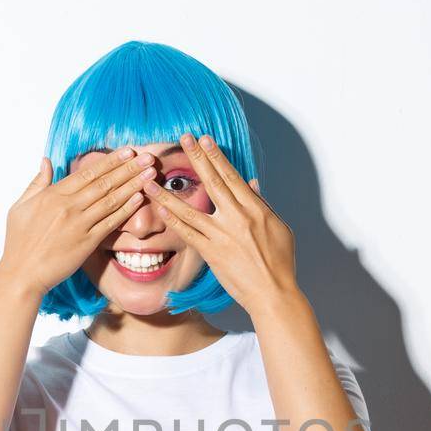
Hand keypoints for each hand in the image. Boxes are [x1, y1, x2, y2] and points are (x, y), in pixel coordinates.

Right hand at [0, 148, 158, 296]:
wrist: (22, 273)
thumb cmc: (19, 241)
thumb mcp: (21, 206)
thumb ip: (37, 182)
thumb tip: (46, 160)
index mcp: (53, 195)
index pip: (87, 172)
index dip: (110, 161)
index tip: (127, 152)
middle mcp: (68, 206)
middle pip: (104, 182)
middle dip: (128, 167)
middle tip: (147, 156)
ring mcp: (79, 224)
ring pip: (111, 199)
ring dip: (133, 184)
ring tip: (150, 173)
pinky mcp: (86, 243)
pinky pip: (110, 222)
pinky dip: (126, 209)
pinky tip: (140, 198)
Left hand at [140, 132, 300, 317]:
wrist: (273, 293)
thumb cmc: (279, 262)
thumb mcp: (278, 228)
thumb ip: (262, 204)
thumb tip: (252, 183)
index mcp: (255, 209)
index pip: (232, 175)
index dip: (216, 156)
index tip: (205, 139)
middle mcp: (237, 218)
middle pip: (213, 181)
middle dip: (197, 157)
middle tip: (184, 138)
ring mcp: (222, 235)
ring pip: (191, 208)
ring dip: (168, 192)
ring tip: (151, 179)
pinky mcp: (212, 253)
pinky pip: (188, 233)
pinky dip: (173, 220)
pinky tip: (160, 209)